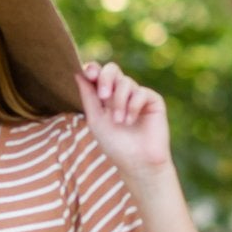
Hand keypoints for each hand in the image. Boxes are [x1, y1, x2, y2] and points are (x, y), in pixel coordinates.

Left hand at [77, 62, 172, 181]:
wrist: (137, 162)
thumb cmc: (115, 145)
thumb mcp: (95, 119)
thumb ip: (88, 96)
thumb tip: (78, 73)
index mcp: (105, 97)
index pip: (98, 74)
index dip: (93, 69)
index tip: (89, 73)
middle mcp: (121, 93)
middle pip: (112, 69)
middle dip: (105, 79)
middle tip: (103, 97)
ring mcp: (137, 96)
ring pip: (125, 82)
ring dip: (119, 102)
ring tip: (119, 122)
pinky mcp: (153, 100)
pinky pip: (141, 92)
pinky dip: (133, 106)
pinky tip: (131, 121)